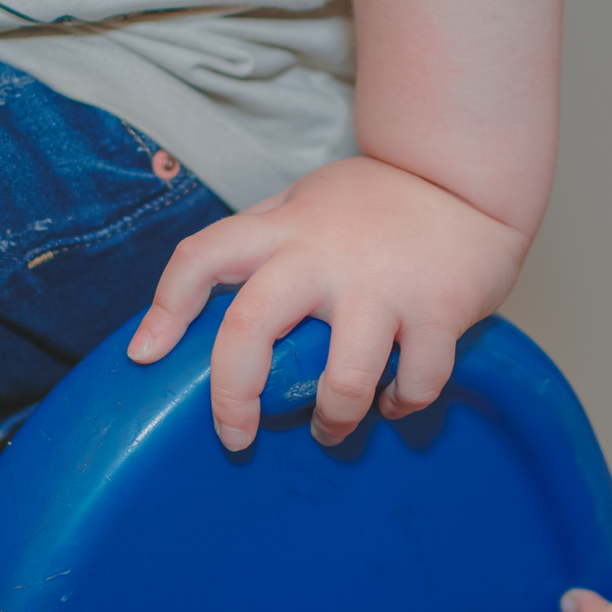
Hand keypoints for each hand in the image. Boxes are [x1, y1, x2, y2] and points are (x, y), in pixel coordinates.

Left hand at [126, 155, 528, 450]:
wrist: (466, 175)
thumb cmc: (375, 199)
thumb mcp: (305, 200)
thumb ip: (260, 237)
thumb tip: (204, 294)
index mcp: (283, 229)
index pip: (201, 256)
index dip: (164, 307)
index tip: (145, 354)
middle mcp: (323, 256)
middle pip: (250, 328)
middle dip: (232, 397)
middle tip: (235, 436)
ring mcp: (382, 286)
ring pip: (341, 380)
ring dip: (331, 421)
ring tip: (327, 429)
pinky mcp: (439, 310)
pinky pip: (415, 384)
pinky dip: (401, 406)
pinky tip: (394, 402)